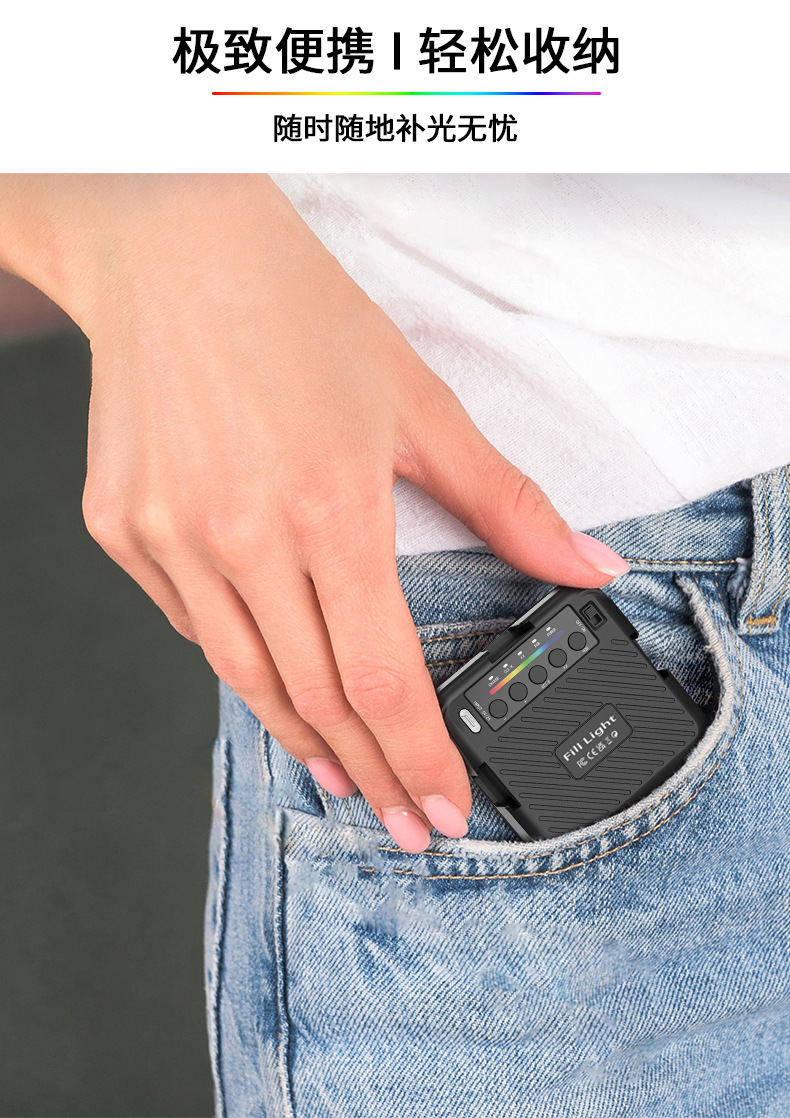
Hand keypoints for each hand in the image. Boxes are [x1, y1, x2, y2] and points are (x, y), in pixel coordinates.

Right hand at [0, 174, 628, 852]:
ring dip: (303, 738)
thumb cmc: (299, 314)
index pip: (384, 677)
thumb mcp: (421, 404)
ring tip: (342, 777)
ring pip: (246, 677)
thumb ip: (509, 503)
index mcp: (329, 504)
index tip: (439, 811)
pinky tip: (272, 677)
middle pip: (317, 695)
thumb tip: (588, 567)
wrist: (174, 249)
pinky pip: (190, 625)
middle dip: (369, 771)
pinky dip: (240, 661)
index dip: (417, 758)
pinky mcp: (123, 529)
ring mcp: (170, 536)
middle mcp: (241, 533)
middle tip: (397, 816)